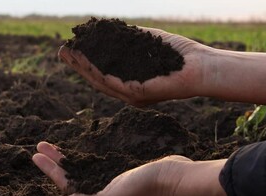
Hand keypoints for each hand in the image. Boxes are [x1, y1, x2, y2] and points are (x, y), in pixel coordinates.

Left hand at [32, 141, 192, 195]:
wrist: (173, 178)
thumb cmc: (145, 190)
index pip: (66, 188)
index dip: (50, 171)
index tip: (36, 155)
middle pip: (70, 179)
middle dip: (54, 163)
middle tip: (39, 146)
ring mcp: (109, 188)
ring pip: (81, 172)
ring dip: (65, 158)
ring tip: (50, 145)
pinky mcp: (117, 178)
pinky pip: (93, 167)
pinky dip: (82, 158)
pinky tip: (77, 152)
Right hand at [59, 27, 211, 105]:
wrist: (203, 67)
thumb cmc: (180, 55)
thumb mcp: (148, 42)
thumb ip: (130, 39)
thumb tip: (110, 29)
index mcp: (131, 80)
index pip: (103, 70)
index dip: (85, 59)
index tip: (72, 46)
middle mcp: (129, 91)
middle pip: (97, 77)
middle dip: (78, 63)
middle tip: (62, 50)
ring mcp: (133, 95)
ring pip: (101, 80)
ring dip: (82, 67)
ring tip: (68, 53)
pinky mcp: (139, 94)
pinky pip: (113, 82)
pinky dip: (97, 70)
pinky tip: (85, 61)